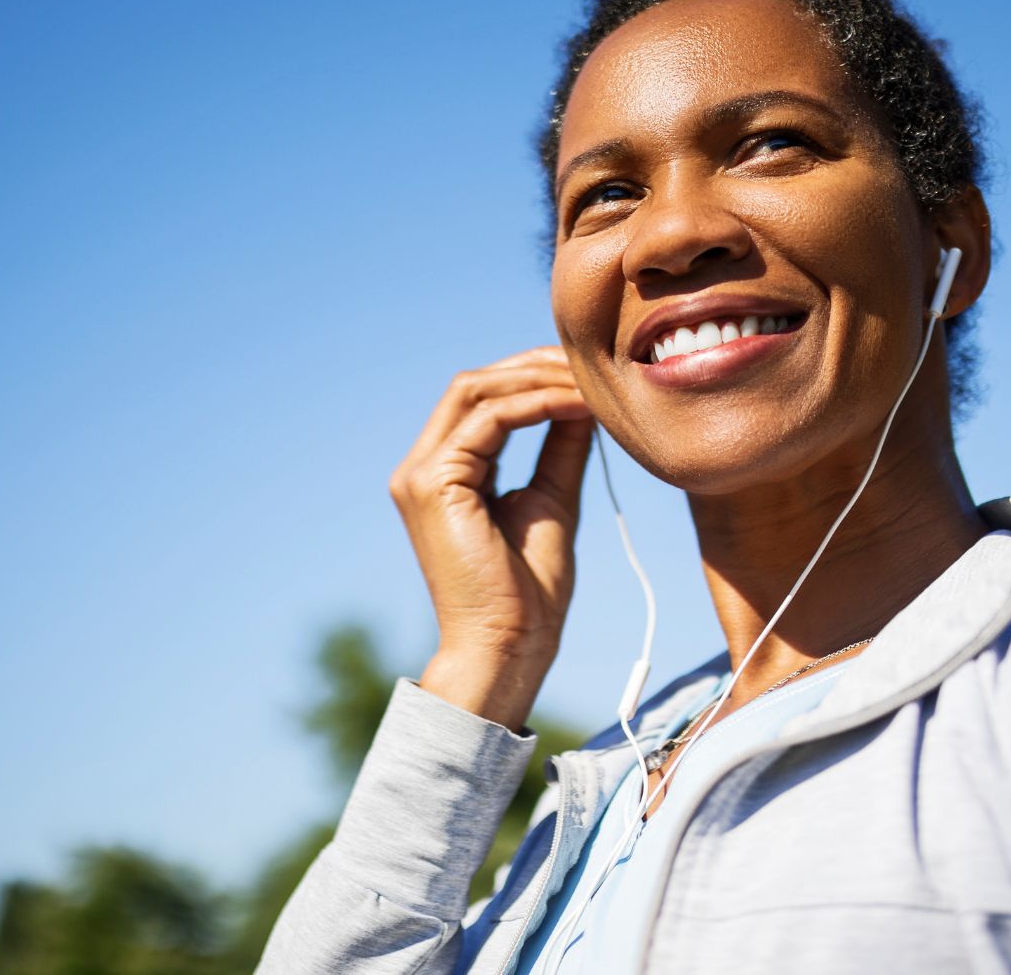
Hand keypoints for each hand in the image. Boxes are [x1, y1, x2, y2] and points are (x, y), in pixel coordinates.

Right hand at [389, 346, 593, 728]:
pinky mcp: (432, 483)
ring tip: (590, 382)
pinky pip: (489, 419)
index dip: (532, 376)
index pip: (481, 398)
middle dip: (533, 366)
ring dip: (538, 379)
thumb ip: (559, 446)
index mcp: (445, 472)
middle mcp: (421, 467)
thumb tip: (583, 396)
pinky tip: (579, 406)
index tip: (587, 373)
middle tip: (590, 364)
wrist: (510, 646)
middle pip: (472, 383)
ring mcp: (420, 474)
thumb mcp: (552, 498)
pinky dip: (538, 404)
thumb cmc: (529, 591)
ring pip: (476, 391)